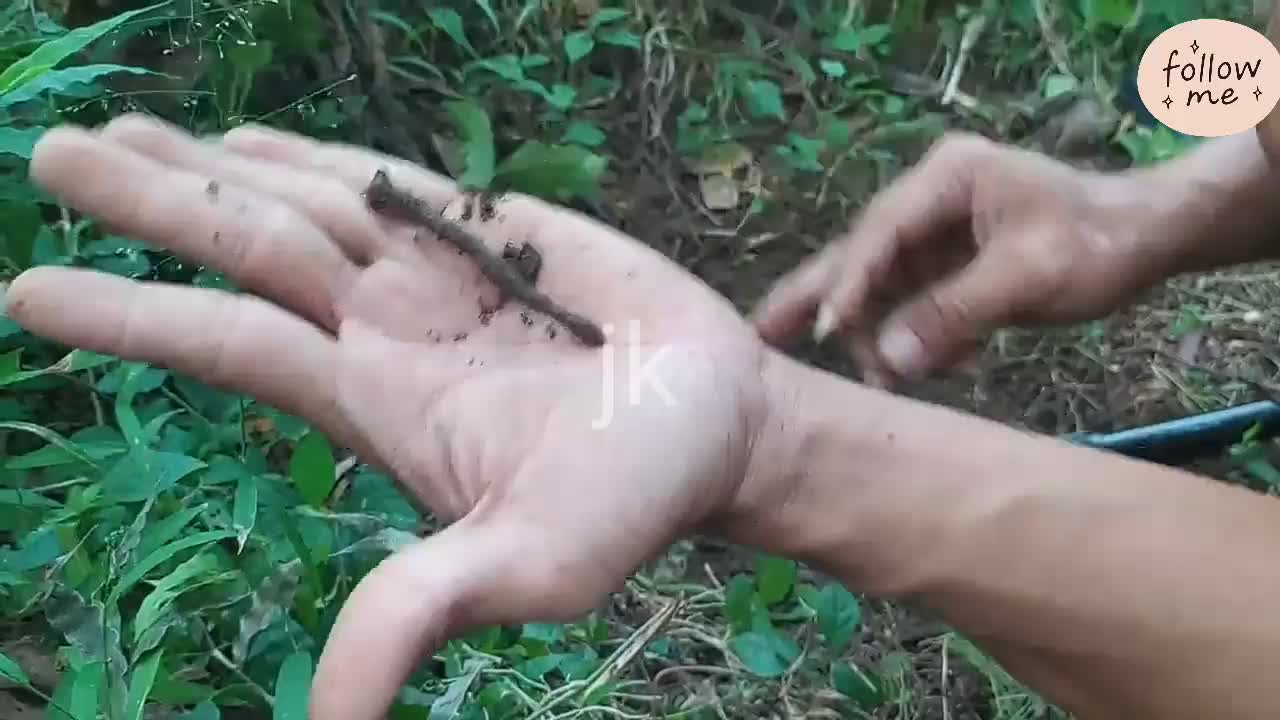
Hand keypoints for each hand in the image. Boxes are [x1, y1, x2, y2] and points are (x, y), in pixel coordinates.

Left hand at [6, 116, 776, 719]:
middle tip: (55, 153)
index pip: (230, 342)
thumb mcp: (528, 565)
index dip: (133, 313)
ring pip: (305, 204)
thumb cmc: (633, 499)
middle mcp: (385, 331)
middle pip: (246, 251)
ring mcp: (437, 274)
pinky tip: (257, 142)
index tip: (27, 288)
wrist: (721, 424)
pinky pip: (390, 180)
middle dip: (152, 204)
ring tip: (126, 135)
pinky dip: (320, 154)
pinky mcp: (496, 228)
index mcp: (375, 403)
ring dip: (216, 167)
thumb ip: (419, 613)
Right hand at [752, 133, 1162, 385]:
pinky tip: (908, 371)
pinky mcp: (947, 264)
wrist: (1148, 238)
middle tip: (756, 335)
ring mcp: (936, 233)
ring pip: (880, 286)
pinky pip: (909, 304)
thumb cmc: (1097, 244)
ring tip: (853, 381)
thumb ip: (953, 314)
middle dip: (816, 298)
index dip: (849, 282)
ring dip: (869, 333)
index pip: (879, 232)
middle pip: (859, 253)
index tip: (823, 329)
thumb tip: (885, 361)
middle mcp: (930, 200)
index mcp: (946, 179)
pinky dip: (905, 337)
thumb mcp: (1028, 278)